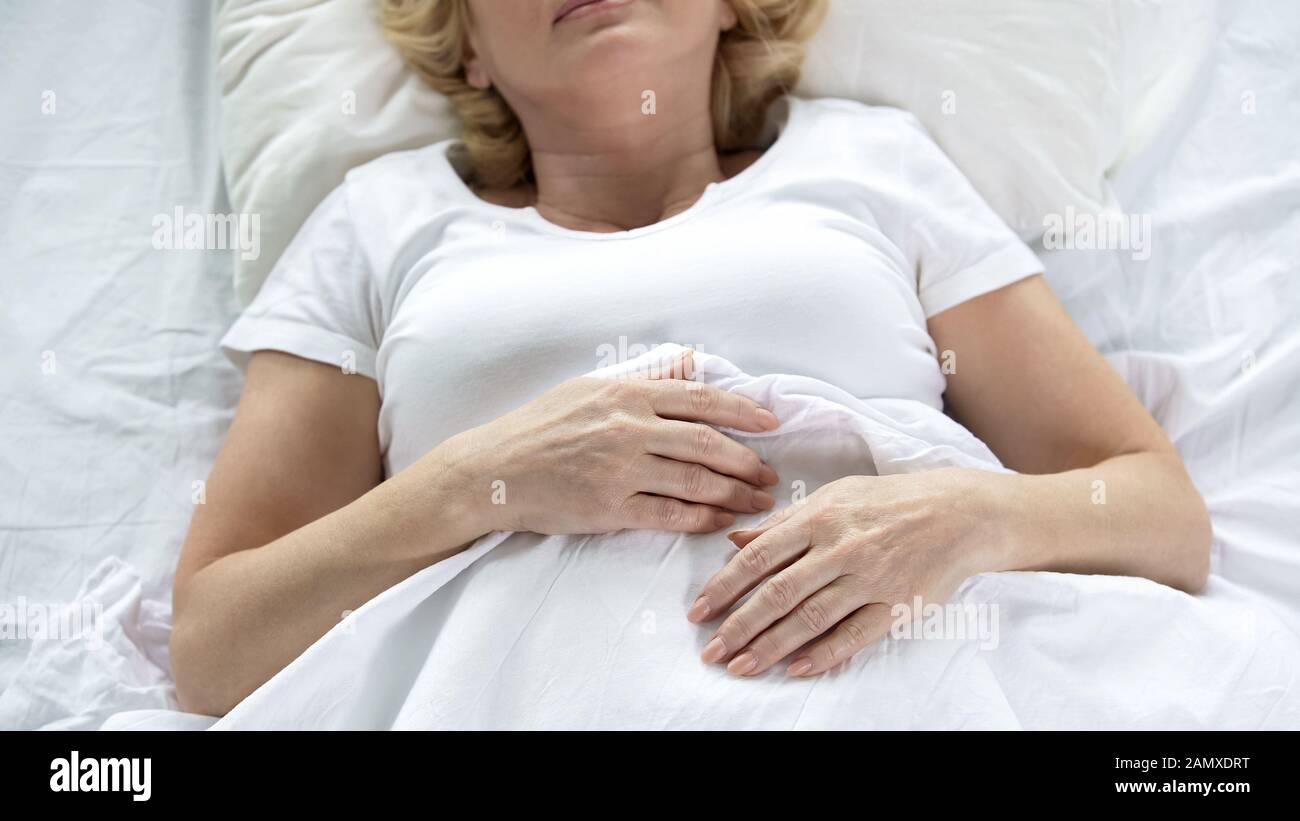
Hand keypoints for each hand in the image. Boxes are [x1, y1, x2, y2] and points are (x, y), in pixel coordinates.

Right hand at [448, 351, 781, 535]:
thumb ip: (642, 382)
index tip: (771, 423)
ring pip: (696, 481)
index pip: (700, 400)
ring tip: (758, 501)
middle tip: (770, 473)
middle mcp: (627, 428)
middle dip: (747, 460)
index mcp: (626, 395)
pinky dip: (703, 519)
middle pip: (707, 442)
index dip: (743, 412)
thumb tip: (691, 364)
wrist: (492, 470)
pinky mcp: (609, 508)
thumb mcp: (588, 388)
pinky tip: (722, 521)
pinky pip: (670, 515)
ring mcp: (619, 469)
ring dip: (735, 493)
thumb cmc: (539, 427)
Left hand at [688, 470, 989, 676]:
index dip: (724, 587)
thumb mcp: (833, 496)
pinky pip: (854, 634)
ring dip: (771, 646)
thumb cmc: (888, 502)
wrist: (958, 512)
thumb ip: (783, 522)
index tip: (699, 611)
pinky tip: (796, 669)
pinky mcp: (896, 604)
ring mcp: (869, 579)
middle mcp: (841, 548)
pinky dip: (824, 654)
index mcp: (820, 518)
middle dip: (739, 626)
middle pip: (778, 594)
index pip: (759, 557)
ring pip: (811, 619)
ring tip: (740, 667)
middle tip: (710, 651)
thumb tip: (735, 540)